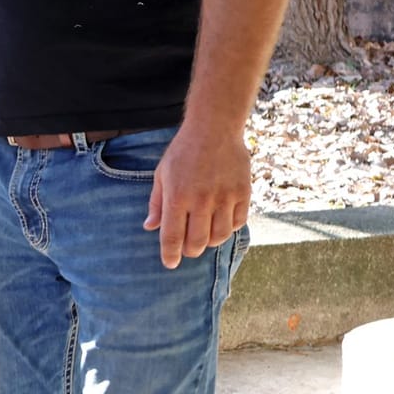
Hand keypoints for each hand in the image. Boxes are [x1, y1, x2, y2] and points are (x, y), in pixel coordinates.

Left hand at [144, 124, 250, 268]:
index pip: (172, 236)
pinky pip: (238, 223)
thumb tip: (150, 227)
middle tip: (187, 249)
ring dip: (210, 242)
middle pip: (197, 242)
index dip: (170, 255)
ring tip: (204, 235)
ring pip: (220, 236)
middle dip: (190, 251)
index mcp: (177, 197)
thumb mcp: (162, 175)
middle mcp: (201, 201)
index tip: (170, 264)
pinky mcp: (243, 193)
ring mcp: (225, 198)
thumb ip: (157, 203)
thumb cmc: (183, 152)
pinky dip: (229, 228)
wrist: (214, 129)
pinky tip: (221, 223)